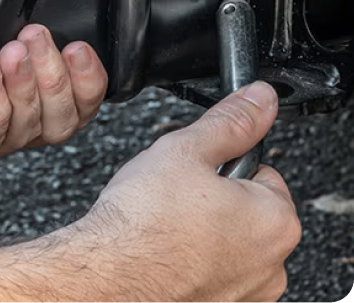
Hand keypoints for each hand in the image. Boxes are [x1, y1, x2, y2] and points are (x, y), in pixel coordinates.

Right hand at [49, 82, 300, 301]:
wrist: (106, 274)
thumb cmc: (141, 221)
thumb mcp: (185, 150)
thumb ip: (229, 122)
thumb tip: (258, 99)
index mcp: (276, 221)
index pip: (261, 173)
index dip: (223, 165)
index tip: (196, 172)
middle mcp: (270, 265)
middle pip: (246, 212)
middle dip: (215, 202)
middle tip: (176, 198)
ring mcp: (244, 294)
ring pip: (227, 246)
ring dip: (203, 234)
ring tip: (165, 225)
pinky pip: (209, 274)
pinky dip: (190, 263)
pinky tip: (162, 252)